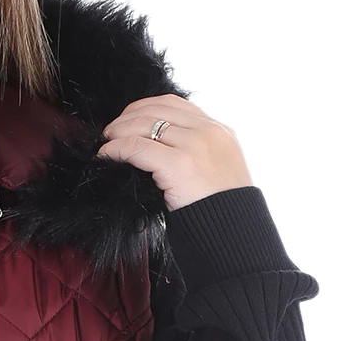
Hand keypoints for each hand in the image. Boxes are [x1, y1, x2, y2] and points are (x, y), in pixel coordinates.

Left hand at [97, 94, 253, 212]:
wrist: (234, 236)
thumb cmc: (221, 212)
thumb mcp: (216, 172)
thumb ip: (195, 153)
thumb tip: (158, 149)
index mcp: (219, 131)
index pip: (174, 104)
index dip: (144, 108)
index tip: (127, 121)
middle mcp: (209, 132)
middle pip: (156, 109)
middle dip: (127, 117)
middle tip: (110, 131)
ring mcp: (196, 145)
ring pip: (144, 124)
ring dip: (118, 130)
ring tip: (106, 141)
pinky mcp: (180, 164)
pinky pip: (136, 147)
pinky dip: (115, 148)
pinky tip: (106, 155)